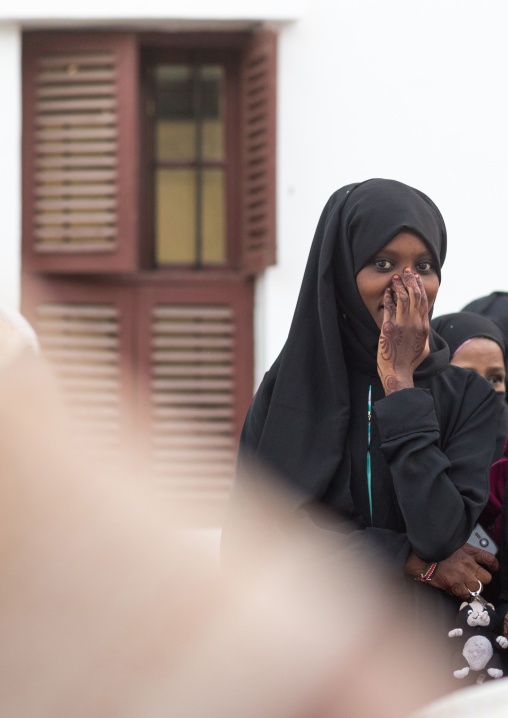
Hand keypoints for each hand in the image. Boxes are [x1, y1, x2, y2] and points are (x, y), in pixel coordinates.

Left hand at [377, 269, 429, 394]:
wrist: (398, 371)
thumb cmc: (410, 361)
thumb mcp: (423, 346)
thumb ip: (423, 332)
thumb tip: (424, 324)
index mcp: (423, 326)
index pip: (423, 301)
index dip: (419, 287)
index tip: (415, 278)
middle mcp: (415, 323)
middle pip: (414, 296)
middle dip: (410, 281)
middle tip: (406, 271)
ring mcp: (402, 324)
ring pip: (402, 299)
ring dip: (398, 286)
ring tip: (395, 278)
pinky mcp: (389, 328)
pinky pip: (389, 308)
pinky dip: (388, 298)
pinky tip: (387, 291)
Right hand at [405, 543, 498, 599]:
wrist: (422, 556)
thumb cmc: (434, 549)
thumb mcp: (451, 544)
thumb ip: (462, 552)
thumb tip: (465, 559)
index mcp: (469, 552)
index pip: (490, 559)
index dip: (493, 565)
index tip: (493, 568)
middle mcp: (469, 564)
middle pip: (487, 577)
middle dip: (482, 580)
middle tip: (474, 580)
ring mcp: (463, 576)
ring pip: (478, 588)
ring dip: (473, 589)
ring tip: (466, 587)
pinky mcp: (455, 585)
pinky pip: (466, 595)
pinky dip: (463, 595)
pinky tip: (458, 591)